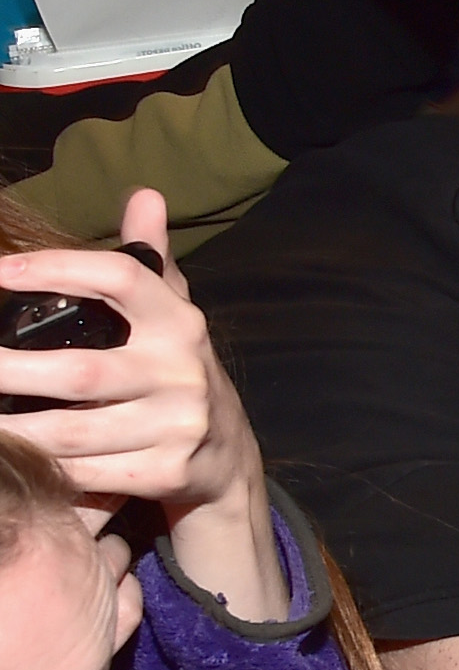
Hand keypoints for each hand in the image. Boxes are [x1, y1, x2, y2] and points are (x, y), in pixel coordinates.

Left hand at [0, 191, 288, 620]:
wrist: (226, 456)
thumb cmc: (174, 372)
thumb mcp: (171, 314)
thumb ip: (149, 260)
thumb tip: (144, 195)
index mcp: (179, 322)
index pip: (119, 279)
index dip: (57, 269)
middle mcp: (182, 372)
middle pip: (80, 371)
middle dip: (10, 371)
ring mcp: (178, 427)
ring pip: (75, 431)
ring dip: (17, 429)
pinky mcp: (168, 472)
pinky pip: (89, 473)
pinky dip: (46, 469)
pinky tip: (21, 458)